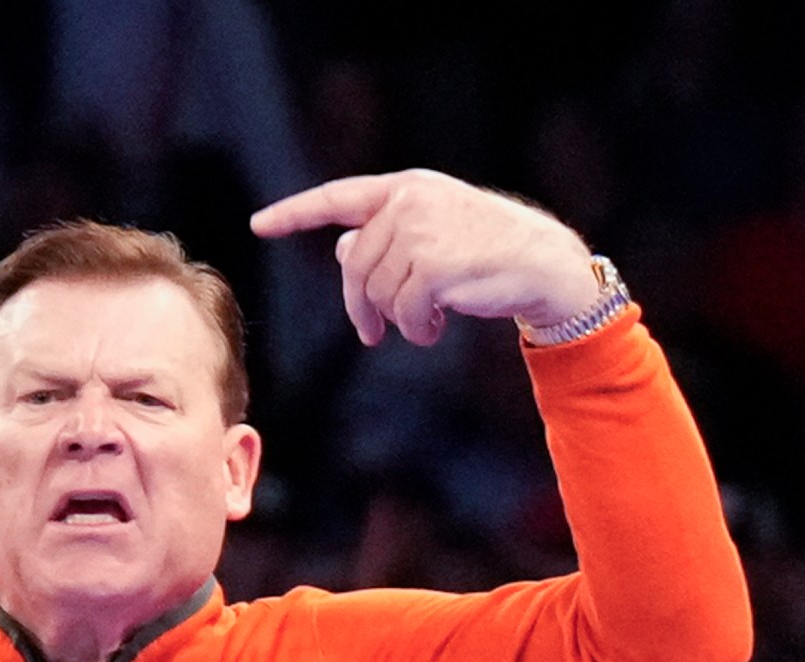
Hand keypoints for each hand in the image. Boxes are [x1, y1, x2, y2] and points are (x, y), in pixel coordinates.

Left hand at [251, 169, 600, 346]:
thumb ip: (387, 239)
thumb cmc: (489, 251)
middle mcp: (409, 201)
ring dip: (397, 321)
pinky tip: (436, 328)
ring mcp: (421, 230)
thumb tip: (342, 250)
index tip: (260, 224)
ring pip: (377, 292)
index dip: (295, 213)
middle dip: (359, 306)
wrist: (544, 263)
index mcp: (405, 187)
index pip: (337, 198)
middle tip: (370, 333)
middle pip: (354, 266)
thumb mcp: (434, 235)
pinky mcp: (435, 264)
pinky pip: (403, 311)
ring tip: (425, 323)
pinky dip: (416, 330)